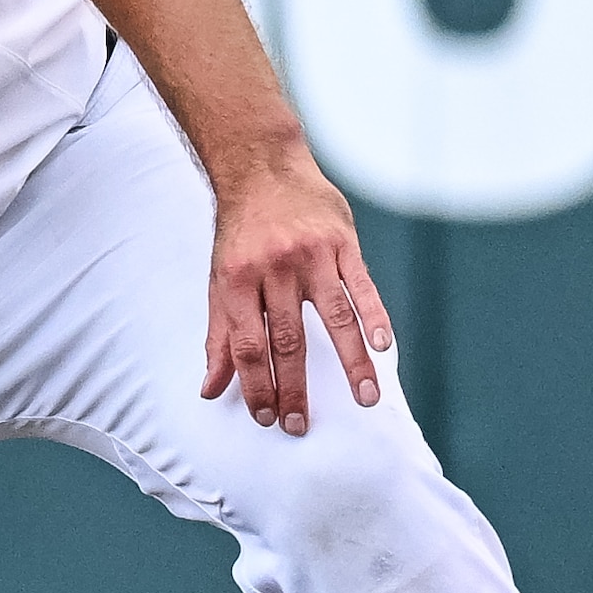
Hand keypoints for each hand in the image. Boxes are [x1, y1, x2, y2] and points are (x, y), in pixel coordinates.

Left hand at [201, 151, 387, 435]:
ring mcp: (311, 255)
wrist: (262, 167)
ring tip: (364, 400)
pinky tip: (383, 347)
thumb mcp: (219, 281)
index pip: (247, 346)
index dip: (256, 385)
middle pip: (287, 340)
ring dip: (350, 363)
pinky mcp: (342, 242)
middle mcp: (273, 270)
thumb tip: (209, 389)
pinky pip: (361, 285)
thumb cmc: (239, 235)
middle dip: (294, 388)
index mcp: (236, 282)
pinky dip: (374, 316)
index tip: (266, 417)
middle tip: (301, 425)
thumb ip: (218, 336)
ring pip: (333, 318)